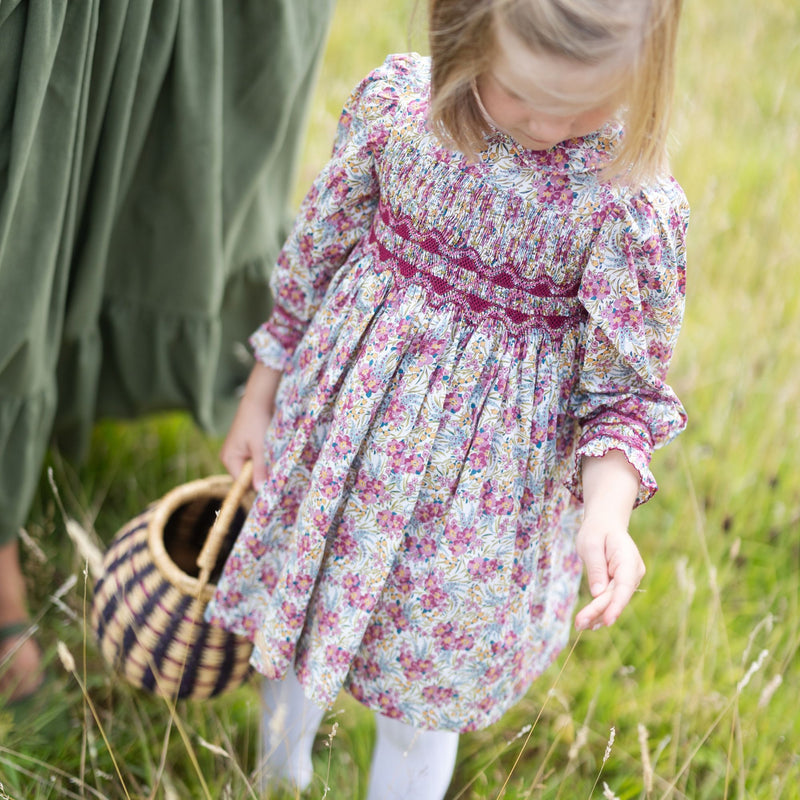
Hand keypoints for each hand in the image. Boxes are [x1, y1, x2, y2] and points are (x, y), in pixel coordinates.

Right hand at [220, 362, 281, 488]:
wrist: (258, 400)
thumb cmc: (257, 422)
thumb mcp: (260, 447)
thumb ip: (259, 469)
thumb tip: (259, 490)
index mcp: (229, 459)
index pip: (242, 483)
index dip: (256, 484)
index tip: (272, 484)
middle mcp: (228, 458)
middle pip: (245, 477)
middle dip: (259, 474)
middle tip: (272, 466)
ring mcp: (234, 452)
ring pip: (250, 468)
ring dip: (261, 466)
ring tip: (269, 455)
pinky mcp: (242, 447)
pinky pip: (252, 460)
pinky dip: (260, 458)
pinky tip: (267, 450)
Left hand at [574, 521, 644, 630]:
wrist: (605, 526)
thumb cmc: (596, 531)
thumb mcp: (590, 544)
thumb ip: (596, 567)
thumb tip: (598, 593)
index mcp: (629, 558)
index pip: (625, 585)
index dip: (616, 605)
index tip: (607, 621)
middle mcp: (634, 572)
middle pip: (616, 596)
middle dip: (598, 611)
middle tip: (579, 624)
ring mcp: (630, 579)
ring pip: (614, 600)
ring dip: (598, 615)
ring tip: (580, 625)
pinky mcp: (621, 584)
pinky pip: (611, 598)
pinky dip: (600, 609)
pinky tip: (590, 623)